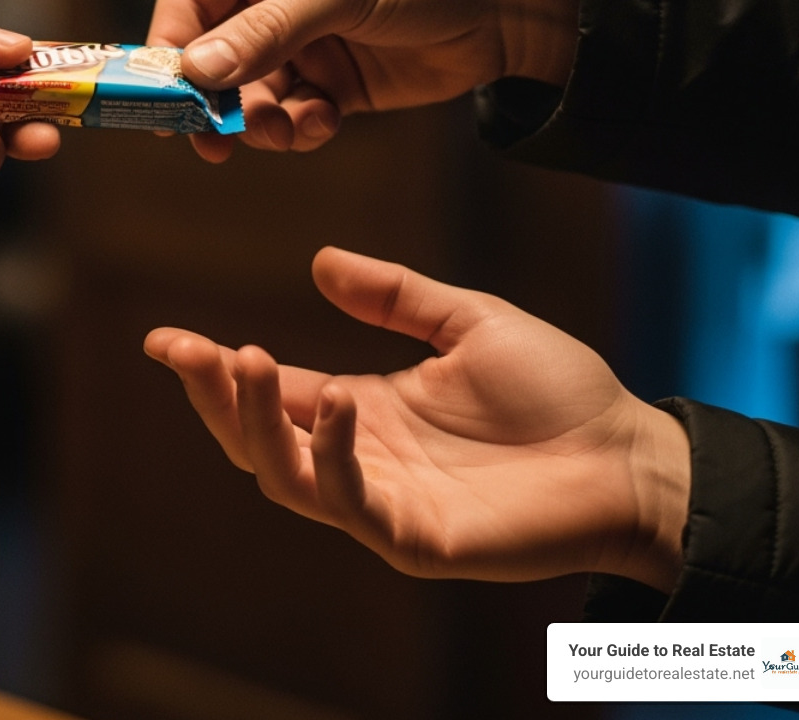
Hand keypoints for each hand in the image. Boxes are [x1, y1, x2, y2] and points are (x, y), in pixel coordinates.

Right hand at [144, 246, 689, 589]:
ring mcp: (381, 503)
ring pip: (283, 476)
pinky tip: (335, 403)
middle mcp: (358, 458)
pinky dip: (328, 457)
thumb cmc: (559, 392)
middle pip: (256, 439)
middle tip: (185, 348)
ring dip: (254, 423)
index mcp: (363, 409)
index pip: (270, 393)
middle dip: (212, 397)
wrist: (633, 454)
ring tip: (246, 358)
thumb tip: (320, 261)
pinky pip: (348, 503)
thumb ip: (396, 296)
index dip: (214, 368)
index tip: (165, 336)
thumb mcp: (468, 321)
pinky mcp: (413, 537)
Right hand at [146, 0, 580, 160]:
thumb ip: (266, 31)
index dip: (170, 48)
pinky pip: (292, 115)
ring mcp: (304, 41)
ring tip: (287, 133)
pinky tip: (322, 126)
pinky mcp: (335, 83)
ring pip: (250, 95)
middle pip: (211, 57)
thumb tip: (196, 69)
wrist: (516, 1)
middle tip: (215, 143)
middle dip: (215, 100)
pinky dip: (299, 129)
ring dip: (260, 123)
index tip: (167, 98)